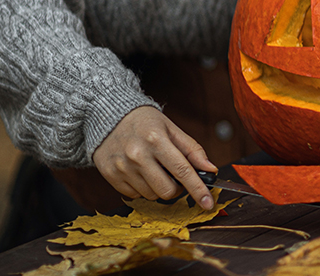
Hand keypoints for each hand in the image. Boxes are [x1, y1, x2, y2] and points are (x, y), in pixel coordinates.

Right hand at [93, 106, 217, 208]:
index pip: (183, 171)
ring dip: (159, 188)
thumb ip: (192, 150)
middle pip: (167, 190)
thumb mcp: (172, 129)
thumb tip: (210, 169)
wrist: (108, 116)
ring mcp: (122, 167)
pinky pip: (134, 195)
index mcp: (156, 140)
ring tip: (155, 169)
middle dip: (177, 189)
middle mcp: (137, 155)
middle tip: (175, 176)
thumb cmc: (145, 122)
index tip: (208, 203)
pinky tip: (140, 172)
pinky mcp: (110, 176)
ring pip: (151, 196)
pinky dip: (143, 188)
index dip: (198, 190)